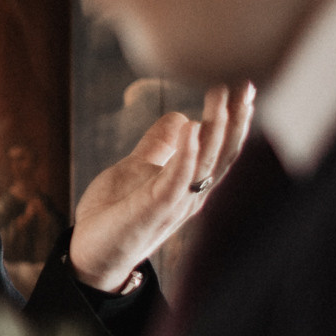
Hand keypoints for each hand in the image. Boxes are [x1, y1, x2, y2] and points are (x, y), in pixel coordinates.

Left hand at [68, 82, 255, 292]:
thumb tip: (182, 116)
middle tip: (246, 81)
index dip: (235, 116)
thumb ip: (158, 144)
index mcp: (190, 182)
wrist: (90, 254)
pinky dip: (186, 155)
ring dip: (217, 128)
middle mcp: (192, 194)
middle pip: (224, 152)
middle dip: (237, 117)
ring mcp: (175, 203)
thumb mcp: (137, 168)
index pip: (222, 146)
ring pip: (206, 164)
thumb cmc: (115, 213)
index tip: (243, 82)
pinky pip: (176, 181)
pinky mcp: (153, 210)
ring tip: (222, 95)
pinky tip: (192, 128)